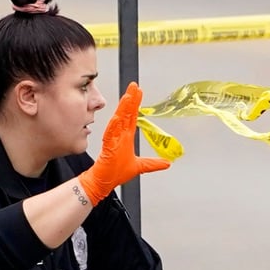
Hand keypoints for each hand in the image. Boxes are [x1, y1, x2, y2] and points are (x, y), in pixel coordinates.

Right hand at [78, 82, 170, 204]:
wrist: (103, 182)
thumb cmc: (115, 172)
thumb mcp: (140, 166)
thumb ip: (153, 163)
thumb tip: (167, 163)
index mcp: (126, 138)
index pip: (132, 117)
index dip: (135, 104)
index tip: (138, 92)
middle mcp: (119, 136)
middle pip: (126, 114)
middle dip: (130, 100)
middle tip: (134, 87)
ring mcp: (113, 140)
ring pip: (118, 121)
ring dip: (123, 109)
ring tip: (127, 97)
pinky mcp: (107, 148)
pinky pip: (110, 135)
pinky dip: (113, 126)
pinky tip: (117, 118)